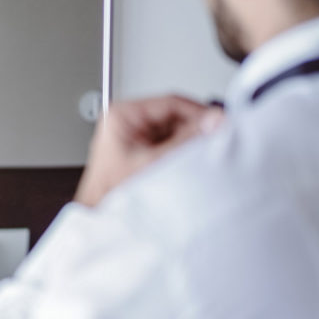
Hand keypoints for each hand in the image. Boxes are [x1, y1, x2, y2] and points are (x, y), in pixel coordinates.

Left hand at [74, 95, 224, 206]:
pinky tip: (192, 161)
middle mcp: (129, 122)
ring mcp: (137, 136)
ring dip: (190, 142)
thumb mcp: (153, 161)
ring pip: (175, 131)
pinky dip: (183, 151)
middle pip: (175, 116)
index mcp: (123, 115)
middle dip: (196, 129)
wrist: (100, 215)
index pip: (170, 102)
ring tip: (204, 153)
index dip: (198, 111)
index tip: (218, 121)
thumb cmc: (109, 191)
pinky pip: (171, 144)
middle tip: (216, 138)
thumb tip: (211, 123)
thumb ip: (185, 141)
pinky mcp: (144, 151)